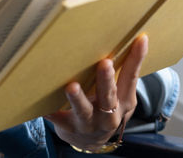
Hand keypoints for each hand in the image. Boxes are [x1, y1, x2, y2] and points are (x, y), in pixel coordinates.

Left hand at [45, 34, 148, 151]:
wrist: (90, 142)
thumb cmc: (106, 110)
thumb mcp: (121, 97)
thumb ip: (122, 75)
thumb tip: (131, 39)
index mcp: (123, 102)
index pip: (131, 78)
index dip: (136, 59)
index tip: (140, 40)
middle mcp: (108, 115)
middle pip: (108, 97)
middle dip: (106, 81)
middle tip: (105, 63)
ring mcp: (88, 123)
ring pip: (83, 111)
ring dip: (78, 99)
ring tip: (72, 87)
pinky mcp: (68, 128)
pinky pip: (57, 119)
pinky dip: (50, 113)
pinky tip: (42, 105)